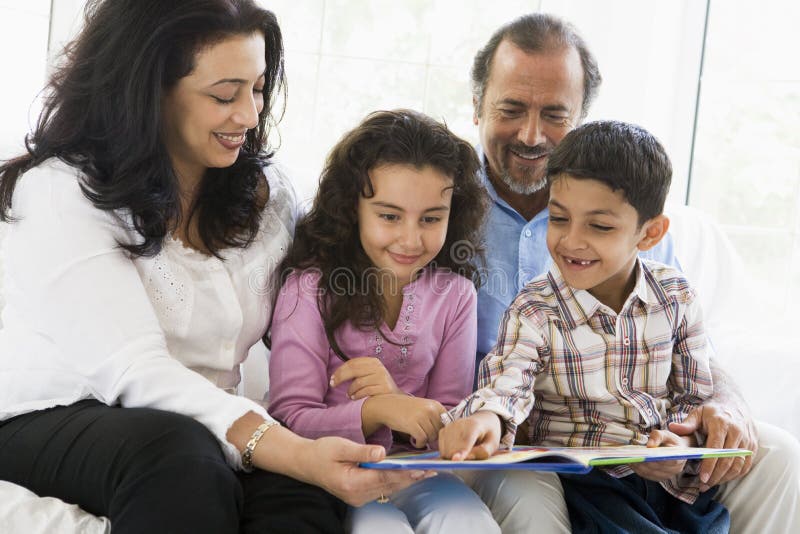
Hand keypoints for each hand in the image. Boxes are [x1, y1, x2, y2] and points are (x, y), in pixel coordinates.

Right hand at [300, 436, 434, 505]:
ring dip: (407, 480)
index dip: (405, 473)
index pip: (384, 478)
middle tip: (432, 469)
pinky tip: (408, 474)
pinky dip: (396, 481)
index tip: (422, 468)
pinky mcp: (359, 496)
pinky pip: (382, 489)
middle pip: (390, 485)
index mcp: (352, 482)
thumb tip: (382, 453)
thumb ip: (362, 451)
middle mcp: (356, 495)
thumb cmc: (322, 452)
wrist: (305, 464)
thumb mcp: (340, 446)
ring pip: (388, 489)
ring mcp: (358, 498)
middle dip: (412, 477)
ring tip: (426, 471)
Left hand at [330, 357, 401, 398]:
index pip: (352, 363)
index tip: (332, 378)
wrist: (396, 399)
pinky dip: (357, 395)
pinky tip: (354, 398)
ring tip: (348, 395)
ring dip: (350, 390)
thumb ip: (358, 371)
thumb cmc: (378, 387)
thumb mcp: (370, 375)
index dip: (340, 370)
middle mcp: (378, 367)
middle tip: (332, 385)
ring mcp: (382, 377)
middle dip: (340, 377)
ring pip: (358, 382)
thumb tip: (337, 374)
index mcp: (373, 361)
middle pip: (354, 370)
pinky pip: (365, 391)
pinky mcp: (384, 388)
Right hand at [362, 394, 444, 447]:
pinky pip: (422, 440)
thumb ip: (435, 416)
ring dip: (425, 440)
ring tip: (417, 436)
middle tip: (423, 434)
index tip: (433, 433)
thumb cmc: (406, 409)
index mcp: (436, 405)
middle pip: (440, 432)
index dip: (441, 431)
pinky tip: (413, 440)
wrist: (387, 405)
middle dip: (432, 436)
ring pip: (432, 437)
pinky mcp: (413, 425)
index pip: (448, 423)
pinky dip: (419, 443)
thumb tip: (447, 433)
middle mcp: (431, 409)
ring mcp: (422, 417)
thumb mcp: (424, 407)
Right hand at [439, 411, 501, 460]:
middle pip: (454, 449)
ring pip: (446, 451)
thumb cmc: (488, 434)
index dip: (461, 452)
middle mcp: (458, 424)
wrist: (481, 420)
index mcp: (474, 425)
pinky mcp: (442, 432)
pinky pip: (442, 450)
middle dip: (460, 458)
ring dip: (454, 457)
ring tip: (466, 449)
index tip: (455, 460)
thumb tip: (467, 458)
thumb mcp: (493, 443)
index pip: (466, 440)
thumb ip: (484, 451)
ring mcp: (448, 427)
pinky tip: (458, 449)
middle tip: (472, 455)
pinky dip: (449, 454)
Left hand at [630, 429, 687, 481]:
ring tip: (630, 458)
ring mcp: (666, 475)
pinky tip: (632, 462)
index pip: (669, 461)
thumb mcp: (665, 434)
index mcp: (679, 457)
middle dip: (644, 461)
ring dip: (639, 466)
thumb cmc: (670, 441)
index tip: (645, 454)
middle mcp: (675, 470)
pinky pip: (646, 475)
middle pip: (657, 467)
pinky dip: (638, 469)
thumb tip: (649, 445)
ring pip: (650, 473)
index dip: (657, 458)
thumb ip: (658, 436)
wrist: (675, 449)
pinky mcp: (658, 478)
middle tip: (632, 455)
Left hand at [669, 403, 756, 489]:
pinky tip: (724, 478)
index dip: (710, 465)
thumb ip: (687, 423)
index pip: (716, 448)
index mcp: (722, 424)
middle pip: (728, 460)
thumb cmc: (713, 410)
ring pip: (738, 465)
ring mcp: (747, 440)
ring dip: (725, 478)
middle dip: (716, 476)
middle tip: (704, 485)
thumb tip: (673, 428)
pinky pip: (746, 465)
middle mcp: (737, 432)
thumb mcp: (698, 412)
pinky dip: (736, 474)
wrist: (734, 403)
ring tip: (711, 484)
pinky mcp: (753, 446)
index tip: (702, 478)